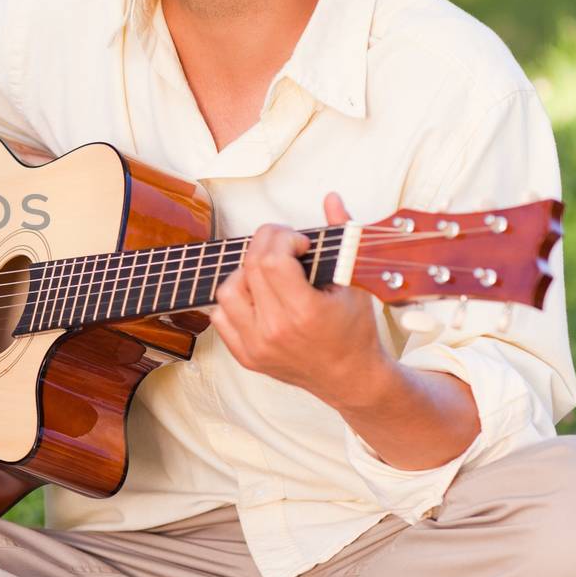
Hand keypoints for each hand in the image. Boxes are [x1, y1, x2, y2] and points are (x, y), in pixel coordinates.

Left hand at [209, 192, 394, 411]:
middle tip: (283, 245)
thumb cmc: (356, 331)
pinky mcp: (245, 356)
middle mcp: (275, 331)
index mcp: (305, 313)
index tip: (299, 242)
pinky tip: (257, 294)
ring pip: (226, 291)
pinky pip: (220, 316)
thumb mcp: (356, 282)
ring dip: (245, 272)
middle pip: (249, 268)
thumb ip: (342, 235)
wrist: (350, 378)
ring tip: (269, 271)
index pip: (272, 260)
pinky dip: (233, 299)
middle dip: (265, 244)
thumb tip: (331, 198)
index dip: (282, 239)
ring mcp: (256, 346)